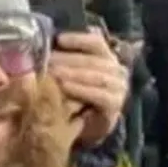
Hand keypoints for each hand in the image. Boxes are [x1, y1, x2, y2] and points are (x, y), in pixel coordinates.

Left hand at [49, 30, 128, 147]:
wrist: (88, 126)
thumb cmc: (77, 96)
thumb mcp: (72, 75)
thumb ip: (66, 59)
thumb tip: (48, 45)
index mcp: (107, 57)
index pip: (96, 42)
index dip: (78, 39)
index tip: (59, 39)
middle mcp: (117, 69)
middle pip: (94, 59)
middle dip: (69, 59)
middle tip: (48, 61)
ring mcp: (119, 87)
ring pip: (97, 76)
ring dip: (74, 74)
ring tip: (54, 73)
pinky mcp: (115, 104)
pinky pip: (99, 95)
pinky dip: (81, 90)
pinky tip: (65, 87)